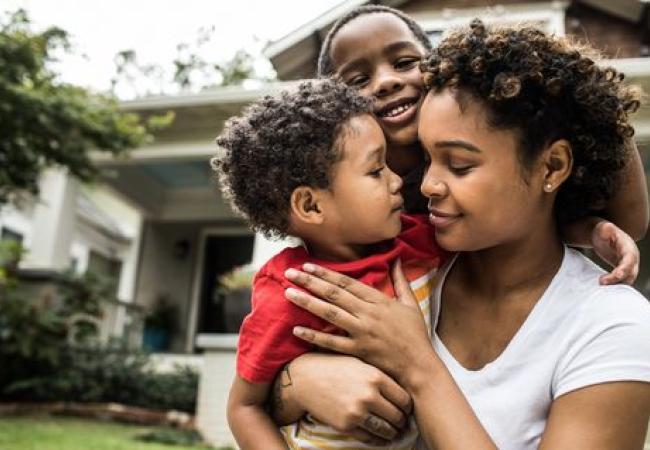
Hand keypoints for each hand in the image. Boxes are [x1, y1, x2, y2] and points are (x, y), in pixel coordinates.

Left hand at [284, 259, 434, 383]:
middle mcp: (368, 314)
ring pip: (330, 314)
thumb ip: (401, 281)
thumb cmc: (415, 335)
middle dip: (310, 282)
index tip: (308, 265)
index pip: (347, 283)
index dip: (326, 273)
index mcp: (379, 301)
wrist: (419, 366)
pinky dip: (314, 335)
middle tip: (290, 273)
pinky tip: (297, 329)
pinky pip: (332, 342)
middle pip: (334, 294)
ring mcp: (362, 332)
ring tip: (288, 293)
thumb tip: (397, 259)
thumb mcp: (411, 304)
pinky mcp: (358, 351)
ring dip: (307, 302)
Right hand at [286, 353, 411, 442]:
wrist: (305, 378)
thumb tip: (402, 390)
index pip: (404, 399)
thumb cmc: (335, 367)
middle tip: (402, 423)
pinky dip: (377, 439)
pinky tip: (379, 437)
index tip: (406, 409)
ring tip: (393, 431)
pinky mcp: (346, 425)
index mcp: (375, 377)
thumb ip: (380, 376)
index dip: (408, 407)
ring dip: (392, 433)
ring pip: (386, 430)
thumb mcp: (360, 363)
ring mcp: (357, 412)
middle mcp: (369, 395)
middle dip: (402, 421)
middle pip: (398, 416)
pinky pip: (369, 437)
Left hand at [591, 220, 639, 284]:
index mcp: (628, 247)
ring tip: (601, 282)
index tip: (617, 275)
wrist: (603, 236)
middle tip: (602, 282)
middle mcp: (632, 257)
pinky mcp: (623, 269)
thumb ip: (605, 229)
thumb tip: (607, 227)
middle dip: (618, 279)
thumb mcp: (602, 228)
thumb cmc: (603, 231)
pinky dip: (615, 283)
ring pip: (627, 278)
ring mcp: (629, 264)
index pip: (630, 259)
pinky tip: (604, 284)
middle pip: (630, 271)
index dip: (625, 267)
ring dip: (616, 283)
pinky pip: (623, 279)